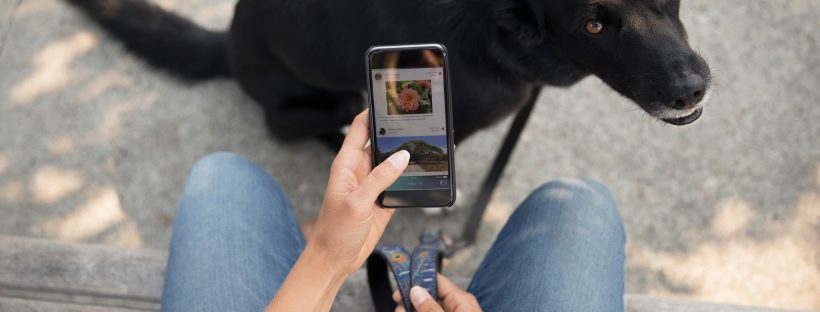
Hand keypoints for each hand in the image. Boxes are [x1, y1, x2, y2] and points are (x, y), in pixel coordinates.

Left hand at [308, 109, 409, 275]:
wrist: (335, 261)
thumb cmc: (334, 232)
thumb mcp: (356, 202)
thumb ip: (379, 179)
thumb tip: (402, 156)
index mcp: (346, 164)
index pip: (359, 128)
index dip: (373, 111)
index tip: (390, 99)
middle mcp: (360, 171)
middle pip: (381, 142)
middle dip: (397, 132)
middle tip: (418, 120)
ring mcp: (373, 186)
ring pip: (393, 163)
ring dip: (406, 156)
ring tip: (427, 144)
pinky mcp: (384, 201)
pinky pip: (400, 184)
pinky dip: (411, 179)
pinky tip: (425, 173)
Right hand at [393, 274, 481, 311]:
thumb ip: (430, 307)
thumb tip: (416, 290)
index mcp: (461, 300)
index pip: (436, 280)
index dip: (416, 281)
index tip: (399, 288)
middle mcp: (457, 306)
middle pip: (428, 296)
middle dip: (410, 302)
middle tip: (398, 309)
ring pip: (426, 308)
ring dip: (410, 310)